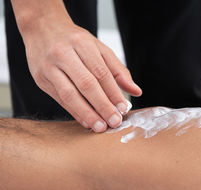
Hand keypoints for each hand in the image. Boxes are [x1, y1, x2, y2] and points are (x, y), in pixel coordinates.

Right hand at [22, 18, 141, 131]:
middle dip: (102, 105)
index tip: (123, 109)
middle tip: (114, 121)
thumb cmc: (75, 41)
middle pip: (86, 84)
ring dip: (87, 113)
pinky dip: (74, 112)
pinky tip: (86, 121)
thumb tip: (136, 91)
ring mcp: (49, 67)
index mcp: (82, 44)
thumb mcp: (99, 48)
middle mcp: (63, 54)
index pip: (101, 72)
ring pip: (69, 94)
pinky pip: (59, 99)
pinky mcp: (40, 78)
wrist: (42, 27)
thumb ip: (118, 70)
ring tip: (100, 126)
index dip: (113, 92)